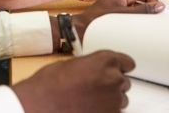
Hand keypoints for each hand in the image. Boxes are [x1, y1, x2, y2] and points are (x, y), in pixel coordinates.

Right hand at [13, 50, 134, 112]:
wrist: (41, 106)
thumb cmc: (49, 85)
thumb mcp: (70, 65)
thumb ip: (90, 66)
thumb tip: (93, 71)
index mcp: (105, 61)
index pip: (127, 62)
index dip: (121, 67)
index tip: (119, 71)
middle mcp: (114, 79)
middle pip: (124, 82)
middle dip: (111, 85)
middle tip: (94, 89)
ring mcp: (114, 101)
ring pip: (121, 100)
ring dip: (110, 101)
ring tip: (90, 102)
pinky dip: (105, 112)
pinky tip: (89, 110)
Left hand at [72, 0, 163, 37]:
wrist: (80, 28)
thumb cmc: (96, 19)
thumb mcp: (123, 13)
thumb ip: (142, 9)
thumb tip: (158, 6)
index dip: (154, 1)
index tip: (160, 11)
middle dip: (149, 8)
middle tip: (156, 18)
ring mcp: (117, 3)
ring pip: (136, 6)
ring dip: (142, 13)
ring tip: (147, 23)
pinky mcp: (115, 11)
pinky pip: (130, 12)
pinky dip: (135, 18)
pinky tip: (137, 26)